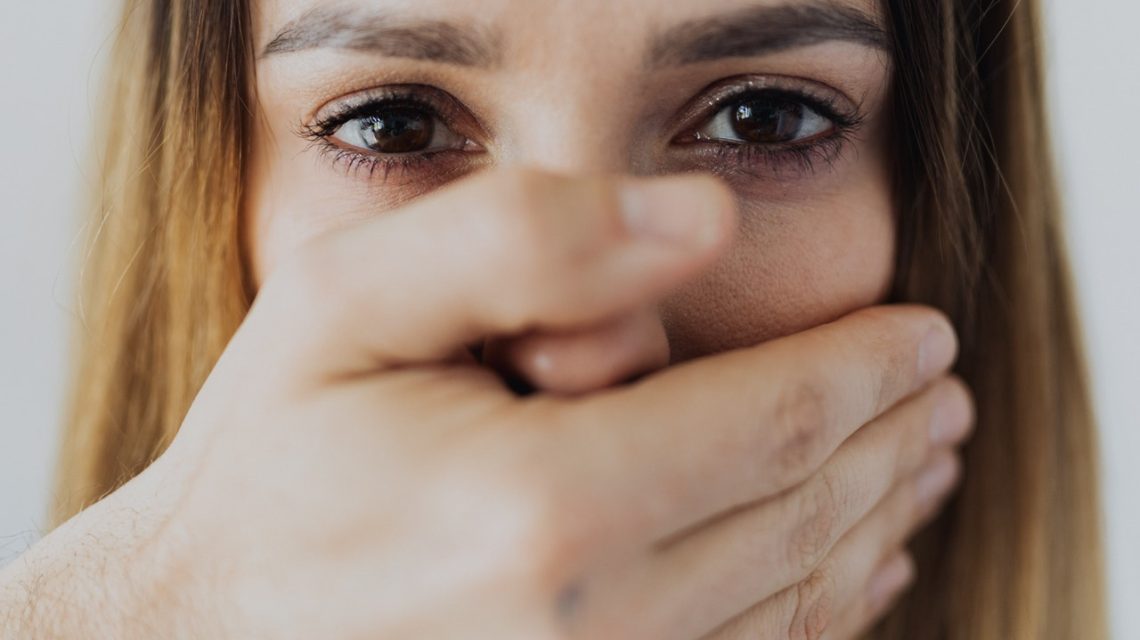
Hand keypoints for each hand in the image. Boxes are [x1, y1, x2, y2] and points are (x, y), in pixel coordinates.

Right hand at [1, 169, 970, 639]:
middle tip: (942, 393)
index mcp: (540, 508)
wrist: (198, 628)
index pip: (775, 420)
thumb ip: (524, 240)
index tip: (926, 335)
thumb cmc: (270, 461)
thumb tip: (699, 222)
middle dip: (893, 441)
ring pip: (800, 600)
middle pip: (805, 511)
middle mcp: (589, 625)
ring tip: (922, 466)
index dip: (869, 369)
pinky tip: (853, 570)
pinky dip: (824, 611)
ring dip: (877, 520)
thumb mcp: (348, 304)